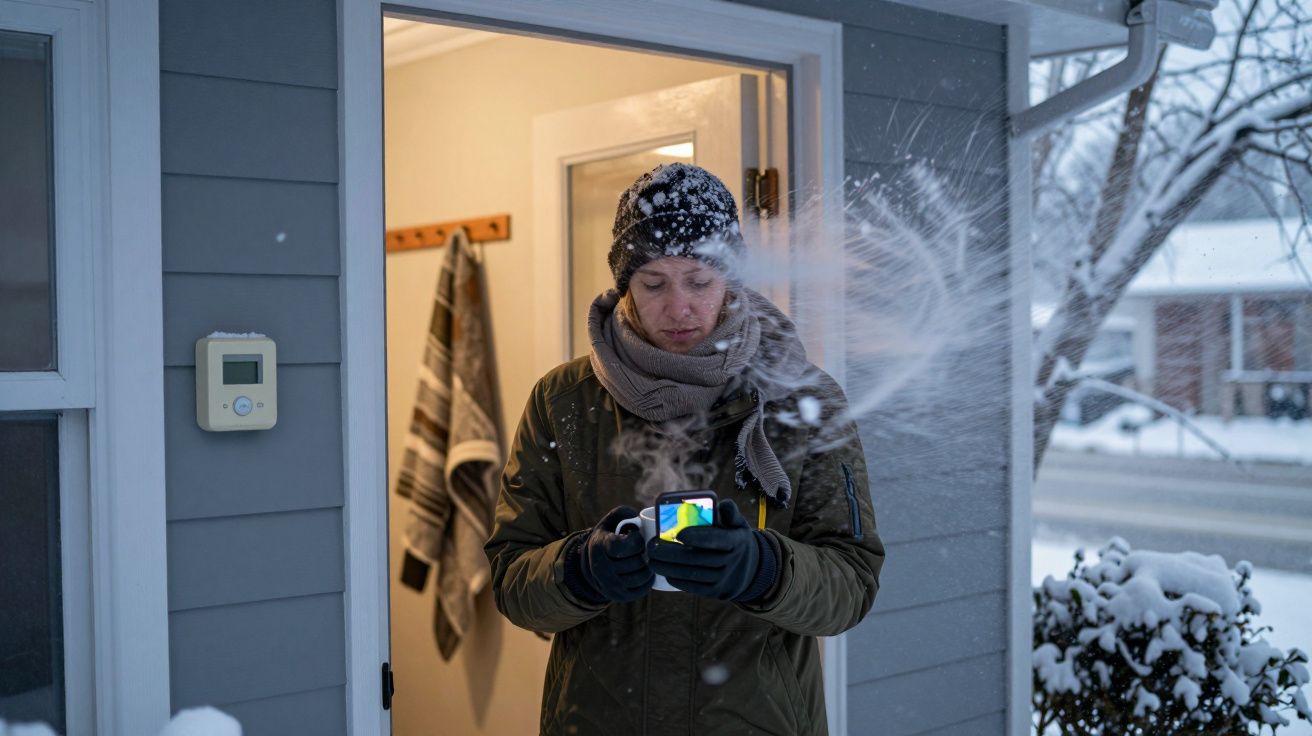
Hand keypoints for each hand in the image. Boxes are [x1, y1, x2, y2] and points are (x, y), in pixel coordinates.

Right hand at [566, 506, 653, 603]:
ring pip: (639, 578)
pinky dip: (648, 581)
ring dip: (649, 568)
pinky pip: (640, 590)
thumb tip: (643, 522)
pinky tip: (648, 573)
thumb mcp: (614, 520)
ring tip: (649, 560)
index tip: (638, 536)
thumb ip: (626, 513)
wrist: (594, 561)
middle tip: (646, 549)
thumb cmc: (611, 535)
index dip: (637, 541)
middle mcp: (600, 568)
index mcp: (599, 546)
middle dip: (645, 554)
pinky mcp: (617, 596)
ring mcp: (608, 584)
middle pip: (635, 563)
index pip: (622, 547)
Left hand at [647, 499, 777, 601]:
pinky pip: (693, 587)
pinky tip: (664, 572)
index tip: (678, 533)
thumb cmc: (735, 540)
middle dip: (671, 553)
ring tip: (651, 560)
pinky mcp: (714, 591)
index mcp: (736, 541)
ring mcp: (723, 578)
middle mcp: (731, 561)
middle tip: (651, 546)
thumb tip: (722, 504)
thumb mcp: (738, 524)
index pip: (716, 539)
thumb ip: (730, 512)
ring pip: (692, 573)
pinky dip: (677, 580)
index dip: (698, 536)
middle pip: (697, 558)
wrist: (748, 569)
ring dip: (668, 568)